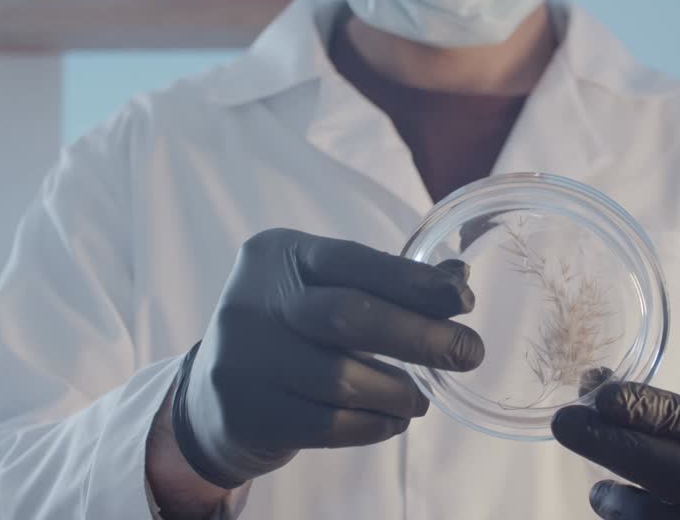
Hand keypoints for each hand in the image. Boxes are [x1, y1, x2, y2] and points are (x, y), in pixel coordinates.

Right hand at [170, 229, 483, 488]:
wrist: (211, 399)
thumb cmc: (288, 333)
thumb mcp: (324, 291)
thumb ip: (387, 282)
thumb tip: (457, 277)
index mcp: (277, 254)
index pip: (354, 260)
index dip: (413, 281)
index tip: (464, 300)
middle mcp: (251, 298)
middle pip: (348, 316)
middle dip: (419, 336)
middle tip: (468, 353)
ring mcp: (241, 356)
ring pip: (340, 378)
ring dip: (397, 391)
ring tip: (421, 398)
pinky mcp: (244, 411)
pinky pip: (326, 424)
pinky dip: (372, 425)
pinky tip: (393, 420)